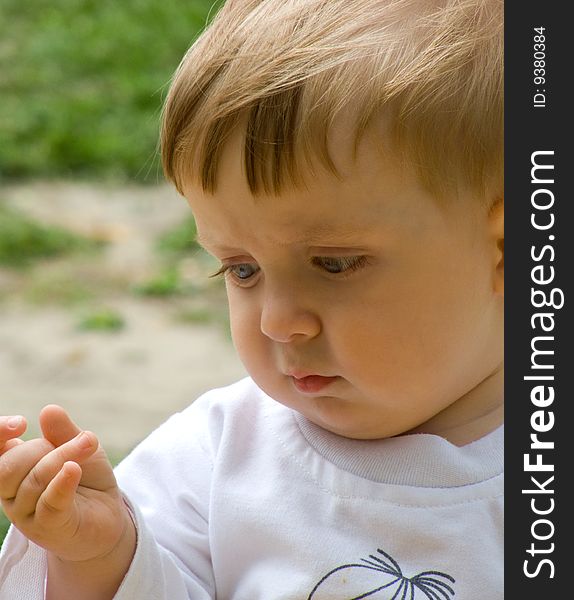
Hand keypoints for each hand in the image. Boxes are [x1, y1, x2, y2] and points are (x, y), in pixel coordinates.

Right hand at [0, 407, 130, 563]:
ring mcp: (28, 514)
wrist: (108, 516)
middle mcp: (12, 494)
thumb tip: (48, 410)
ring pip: (34, 480)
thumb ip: (62, 432)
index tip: (20, 424)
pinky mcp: (50, 528)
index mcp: (13, 469)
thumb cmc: (86, 479)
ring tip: (88, 444)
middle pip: (10, 465)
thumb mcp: (78, 447)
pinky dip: (62, 482)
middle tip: (79, 440)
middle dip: (42, 446)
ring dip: (64, 456)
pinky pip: (50, 502)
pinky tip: (74, 469)